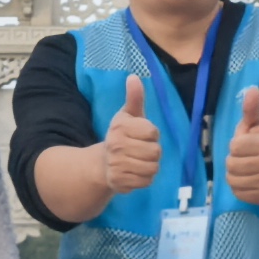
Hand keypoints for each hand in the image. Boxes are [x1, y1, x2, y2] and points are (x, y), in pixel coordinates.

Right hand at [100, 73, 163, 196]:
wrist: (102, 164)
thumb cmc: (122, 136)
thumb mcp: (128, 115)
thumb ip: (134, 98)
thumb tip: (134, 77)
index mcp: (120, 126)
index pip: (153, 133)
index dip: (152, 135)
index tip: (142, 135)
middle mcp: (116, 145)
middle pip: (155, 152)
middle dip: (153, 152)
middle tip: (141, 150)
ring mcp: (117, 165)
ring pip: (153, 167)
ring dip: (150, 166)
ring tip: (140, 162)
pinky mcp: (119, 182)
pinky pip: (147, 181)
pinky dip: (145, 179)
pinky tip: (136, 173)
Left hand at [222, 84, 258, 206]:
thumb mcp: (256, 122)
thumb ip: (250, 108)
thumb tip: (252, 89)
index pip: (234, 147)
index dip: (236, 144)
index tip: (246, 144)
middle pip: (231, 165)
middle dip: (234, 160)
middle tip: (245, 157)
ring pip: (233, 181)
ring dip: (234, 174)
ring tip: (245, 168)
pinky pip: (239, 194)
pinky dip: (239, 188)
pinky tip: (249, 180)